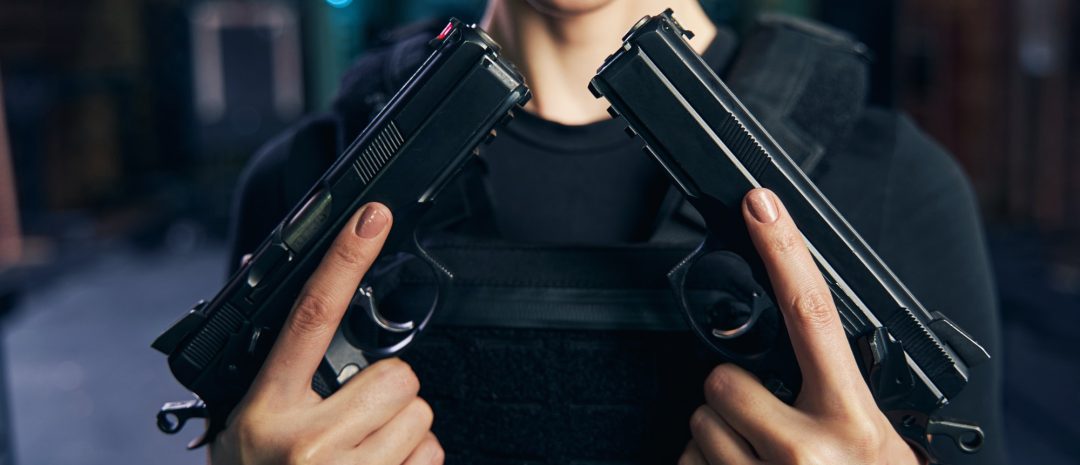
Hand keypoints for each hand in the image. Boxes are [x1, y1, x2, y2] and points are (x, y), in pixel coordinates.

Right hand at [211, 203, 443, 464]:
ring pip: (421, 416)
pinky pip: (432, 456)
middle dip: (387, 393)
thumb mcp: (242, 425)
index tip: (371, 217)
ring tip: (361, 454)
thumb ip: (276, 375)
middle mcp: (307, 444)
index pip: (311, 316)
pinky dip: (414, 463)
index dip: (345, 259)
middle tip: (354, 418)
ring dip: (403, 431)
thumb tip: (311, 311)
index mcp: (267, 410)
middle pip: (397, 376)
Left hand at [680, 189, 924, 464]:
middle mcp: (808, 451)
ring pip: (698, 424)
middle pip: (720, 380)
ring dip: (720, 441)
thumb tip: (797, 344)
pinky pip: (684, 464)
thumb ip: (837, 391)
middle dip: (734, 396)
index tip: (759, 202)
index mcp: (853, 420)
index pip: (814, 314)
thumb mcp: (874, 440)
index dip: (783, 250)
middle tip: (769, 425)